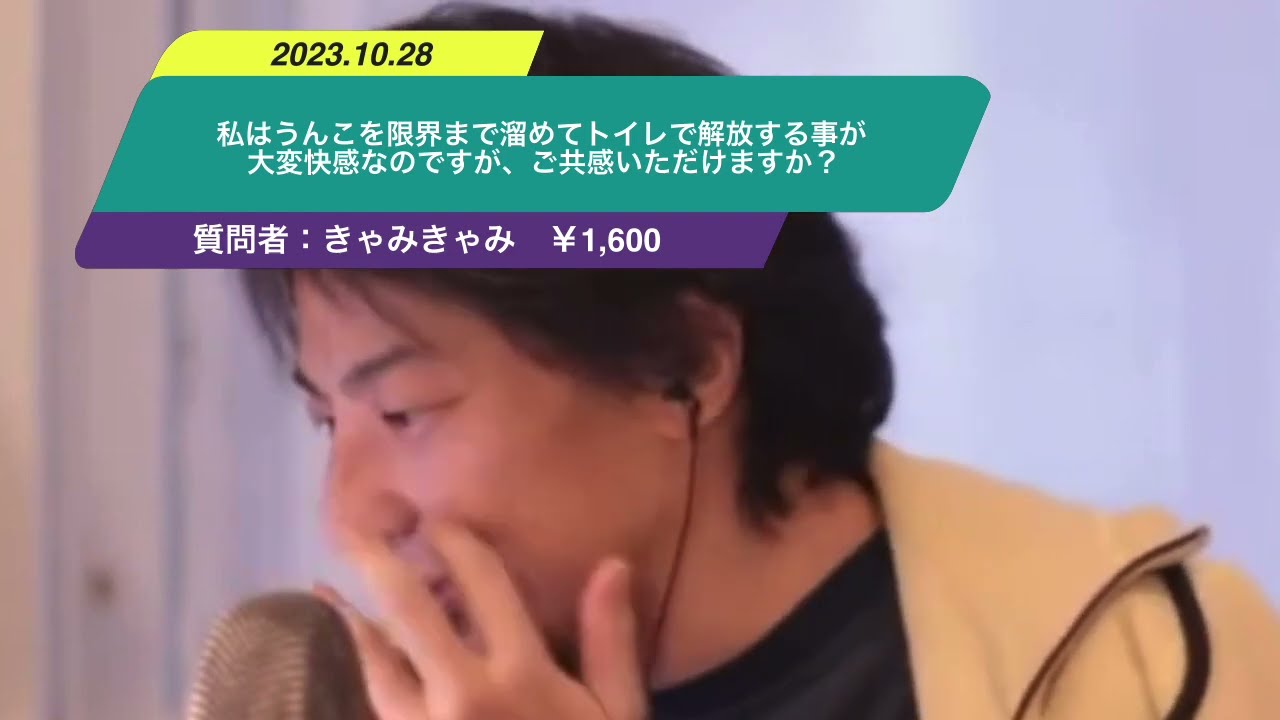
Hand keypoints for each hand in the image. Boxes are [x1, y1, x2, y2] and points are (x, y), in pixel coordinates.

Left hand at [317, 524, 647, 719]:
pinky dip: (357, 676)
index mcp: (521, 674)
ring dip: (349, 621)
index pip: (483, 583)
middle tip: (356, 527)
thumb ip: (609, 642)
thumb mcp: (616, 716)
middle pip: (408, 609)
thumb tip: (611, 564)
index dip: (457, 542)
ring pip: (373, 662)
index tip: (439, 521)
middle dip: (376, 559)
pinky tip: (344, 660)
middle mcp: (462, 693)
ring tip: (325, 591)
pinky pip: (373, 708)